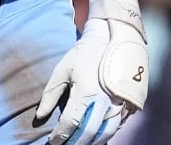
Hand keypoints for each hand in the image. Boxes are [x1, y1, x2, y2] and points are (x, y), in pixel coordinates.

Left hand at [35, 18, 149, 144]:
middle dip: (75, 143)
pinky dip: (107, 132)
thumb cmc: (85, 53)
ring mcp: (121, 102)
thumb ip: (50, 95)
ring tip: (81, 143)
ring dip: (93, 142)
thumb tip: (40, 117)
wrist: (114, 37)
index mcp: (86, 92)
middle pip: (89, 133)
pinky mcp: (130, 102)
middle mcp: (106, 100)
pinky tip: (97, 134)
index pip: (70, 124)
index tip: (51, 142)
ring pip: (107, 132)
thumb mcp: (62, 70)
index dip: (59, 137)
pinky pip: (118, 124)